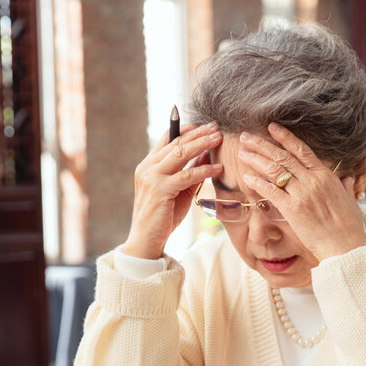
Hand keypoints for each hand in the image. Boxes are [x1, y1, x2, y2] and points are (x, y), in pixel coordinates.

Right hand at [120, 122, 222, 258]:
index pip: (167, 138)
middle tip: (216, 127)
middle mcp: (147, 168)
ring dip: (201, 144)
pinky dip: (204, 170)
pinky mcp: (160, 190)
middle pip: (175, 143)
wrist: (147, 239)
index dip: (186, 129)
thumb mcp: (179, 189)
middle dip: (198, 133)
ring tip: (218, 139)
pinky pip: (186, 175)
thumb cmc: (164, 215)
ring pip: (180, 154)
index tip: (205, 125)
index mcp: (148, 165)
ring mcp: (152, 178)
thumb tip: (207, 154)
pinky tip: (218, 167)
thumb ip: (191, 172)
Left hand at [238, 124, 365, 259]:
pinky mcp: (293, 209)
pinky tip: (246, 177)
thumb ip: (345, 188)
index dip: (285, 137)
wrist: (347, 246)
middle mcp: (313, 180)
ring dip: (256, 159)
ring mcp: (302, 194)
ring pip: (274, 170)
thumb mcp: (350, 201)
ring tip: (242, 152)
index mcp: (326, 176)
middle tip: (246, 136)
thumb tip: (348, 180)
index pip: (302, 150)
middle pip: (283, 156)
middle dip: (262, 144)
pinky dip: (257, 183)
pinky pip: (271, 191)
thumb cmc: (350, 227)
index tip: (271, 127)